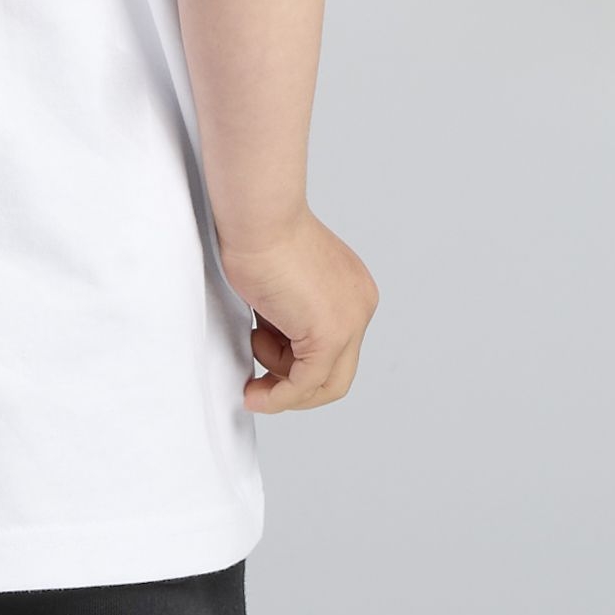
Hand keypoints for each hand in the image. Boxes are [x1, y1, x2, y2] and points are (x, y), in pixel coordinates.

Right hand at [219, 206, 378, 413]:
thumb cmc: (259, 235)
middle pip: (336, 376)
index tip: (264, 367)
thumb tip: (273, 346)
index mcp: (352, 292)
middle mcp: (359, 307)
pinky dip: (278, 398)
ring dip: (279, 381)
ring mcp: (350, 322)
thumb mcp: (281, 285)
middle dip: (293, 387)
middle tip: (259, 386)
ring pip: (322, 385)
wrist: (258, 216)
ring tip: (254, 343)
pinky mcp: (329, 334)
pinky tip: (255, 393)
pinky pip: (305, 385)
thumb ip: (287, 317)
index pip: (335, 352)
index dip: (297, 368)